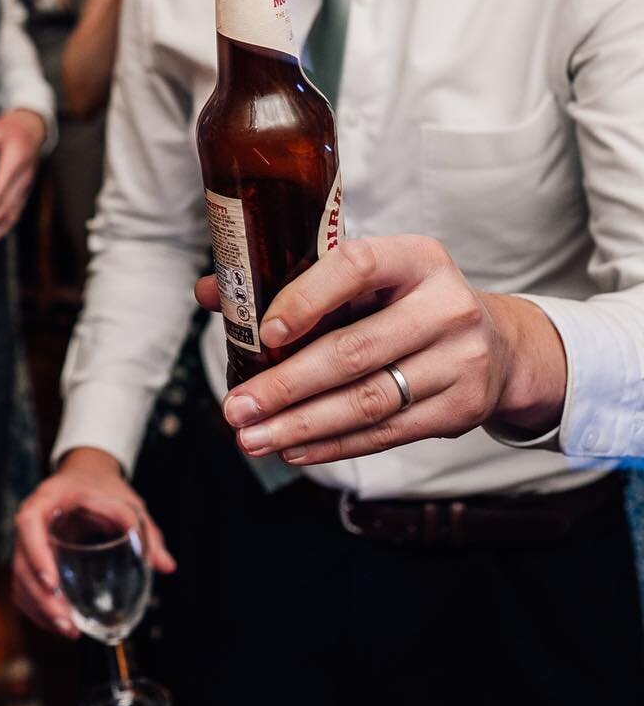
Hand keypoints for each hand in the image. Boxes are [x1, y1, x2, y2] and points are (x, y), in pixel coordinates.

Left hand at [0, 108, 46, 252]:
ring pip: (12, 214)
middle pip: (6, 206)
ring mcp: (26, 186)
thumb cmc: (7, 127)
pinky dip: (1, 229)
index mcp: (15, 160)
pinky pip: (14, 213)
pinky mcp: (24, 192)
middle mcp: (24, 177)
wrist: (33, 127)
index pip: (0, 189)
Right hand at [12, 448, 173, 637]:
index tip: (52, 582)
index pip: (29, 523)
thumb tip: (166, 565)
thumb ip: (143, 529)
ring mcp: (28, 543)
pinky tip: (61, 625)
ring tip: (69, 630)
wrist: (86, 477)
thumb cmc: (102, 487)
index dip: (35, 554)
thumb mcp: (124, 500)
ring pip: (20, 580)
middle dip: (40, 596)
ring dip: (39, 609)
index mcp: (46, 499)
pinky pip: (25, 588)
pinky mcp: (33, 561)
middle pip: (21, 561)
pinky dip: (38, 610)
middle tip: (67, 621)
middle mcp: (31, 522)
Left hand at [201, 235, 566, 465]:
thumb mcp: (364, 278)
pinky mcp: (462, 408)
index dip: (307, 299)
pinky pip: (387, 432)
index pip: (356, 268)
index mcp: (414, 257)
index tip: (263, 334)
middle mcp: (445, 305)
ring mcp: (460, 360)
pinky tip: (294, 447)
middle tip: (235, 408)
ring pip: (367, 400)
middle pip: (354, 351)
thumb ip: (292, 282)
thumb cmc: (403, 301)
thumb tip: (210, 292)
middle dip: (285, 386)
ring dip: (301, 425)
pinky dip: (334, 444)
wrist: (495, 343)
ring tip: (251, 437)